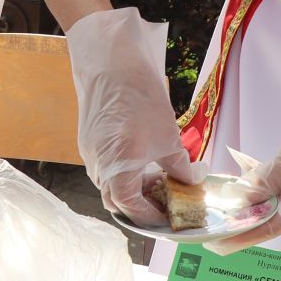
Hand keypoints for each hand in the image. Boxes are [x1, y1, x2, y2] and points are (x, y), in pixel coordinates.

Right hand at [65, 7, 200, 224]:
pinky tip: (143, 159)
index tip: (172, 218)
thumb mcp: (169, 137)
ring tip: (159, 179)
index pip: (132, 211)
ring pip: (110, 184)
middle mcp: (97, 167)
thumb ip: (181, 167)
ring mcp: (89, 153)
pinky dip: (123, 171)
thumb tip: (193, 181)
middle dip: (142, 207)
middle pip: (117, 202)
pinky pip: (105, 166)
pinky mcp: (88, 139)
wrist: (110, 61)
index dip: (153, 218)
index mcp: (116, 172)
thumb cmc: (139, 98)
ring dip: (132, 188)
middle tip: (167, 203)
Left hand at [207, 83, 280, 255]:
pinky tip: (247, 173)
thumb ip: (264, 181)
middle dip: (239, 218)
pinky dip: (262, 187)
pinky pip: (279, 193)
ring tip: (224, 192)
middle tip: (211, 212)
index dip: (240, 239)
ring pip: (272, 204)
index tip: (217, 245)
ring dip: (249, 199)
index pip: (267, 230)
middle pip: (266, 219)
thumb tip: (238, 199)